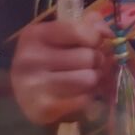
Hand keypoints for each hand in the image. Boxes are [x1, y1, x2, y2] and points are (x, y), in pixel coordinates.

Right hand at [9, 10, 112, 127]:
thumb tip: (108, 34)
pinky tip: (78, 95)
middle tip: (92, 65)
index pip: (80, 30)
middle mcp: (29, 59)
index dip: (95, 38)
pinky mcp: (41, 110)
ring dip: (94, 79)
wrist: (25, 93)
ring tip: (85, 79)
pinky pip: (83, 100)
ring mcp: (33, 86)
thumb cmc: (50, 57)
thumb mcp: (64, 34)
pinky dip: (87, 97)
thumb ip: (89, 24)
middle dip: (97, 61)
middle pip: (89, 57)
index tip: (94, 43)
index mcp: (35, 34)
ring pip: (89, 79)